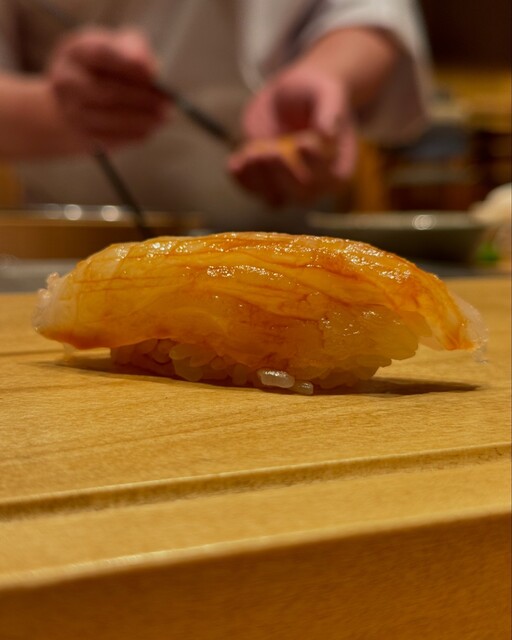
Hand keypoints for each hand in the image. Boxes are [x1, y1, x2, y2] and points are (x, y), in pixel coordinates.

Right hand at [48, 28, 168, 147]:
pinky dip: (134, 134)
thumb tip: (150, 69)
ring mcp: (71, 111)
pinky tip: (150, 128)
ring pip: (110, 118)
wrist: (75, 101)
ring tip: (164, 116)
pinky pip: (111, 138)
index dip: (127, 64)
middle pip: (108, 91)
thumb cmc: (105, 68)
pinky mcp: (81, 136)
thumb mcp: (118, 47)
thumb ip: (135, 50)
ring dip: (142, 119)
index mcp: (76, 52)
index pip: (100, 54)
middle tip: (167, 101)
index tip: (151, 72)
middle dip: (142, 97)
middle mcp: (67, 81)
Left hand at [229, 64, 356, 206]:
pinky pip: (253, 191)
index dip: (314, 164)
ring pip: (274, 199)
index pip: (331, 177)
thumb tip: (327, 133)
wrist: (288, 97)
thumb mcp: (326, 93)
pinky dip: (242, 179)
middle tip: (269, 151)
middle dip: (282, 174)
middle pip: (301, 194)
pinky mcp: (265, 182)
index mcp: (339, 167)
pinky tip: (235, 161)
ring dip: (259, 181)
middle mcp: (316, 184)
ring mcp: (289, 187)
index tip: (302, 143)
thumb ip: (330, 110)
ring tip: (249, 154)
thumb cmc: (315, 94)